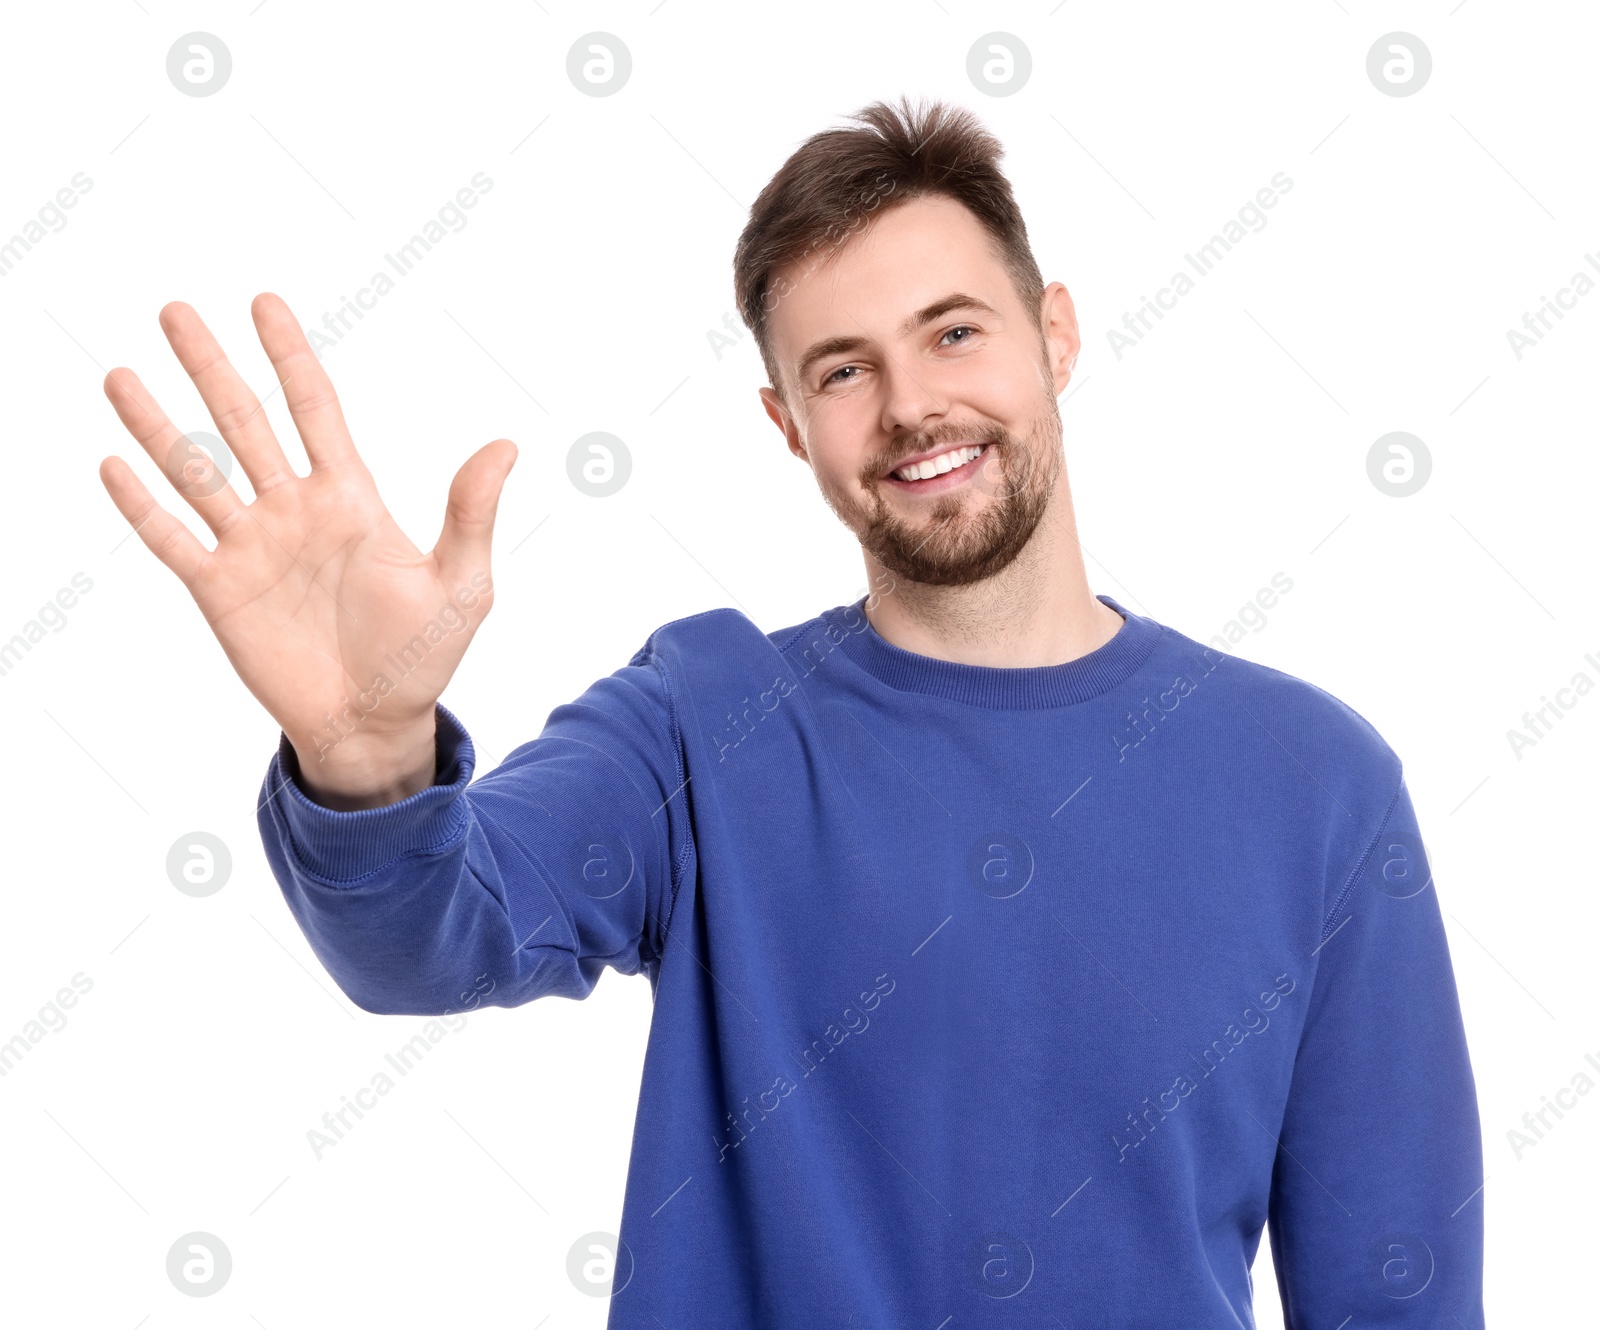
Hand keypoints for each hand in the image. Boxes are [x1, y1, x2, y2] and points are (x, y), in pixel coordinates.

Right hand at [98, 294, 516, 805]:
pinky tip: (114, 463)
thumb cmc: (424, 655)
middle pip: (243, 423)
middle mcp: (294, 510)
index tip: (264, 302)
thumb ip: (471, 514)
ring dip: (158, 426)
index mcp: (350, 499)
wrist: (375, 723)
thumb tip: (506, 444)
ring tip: (121, 374)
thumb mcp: (462, 584)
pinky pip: (173, 539)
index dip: (290, 357)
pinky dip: (142, 505)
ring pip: (196, 472)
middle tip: (176, 309)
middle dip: (211, 367)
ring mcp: (253, 547)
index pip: (315, 410)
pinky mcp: (221, 591)